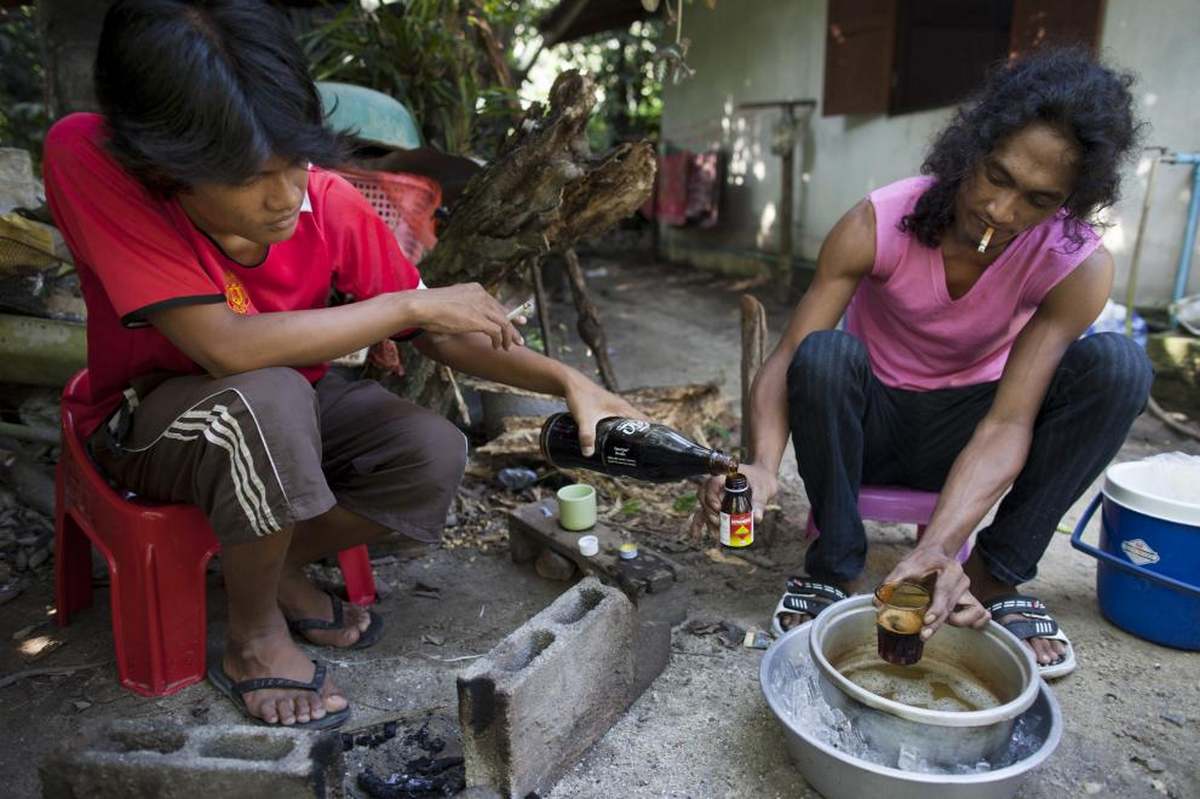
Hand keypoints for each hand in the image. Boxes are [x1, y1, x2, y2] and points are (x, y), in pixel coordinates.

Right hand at [406, 283, 524, 349]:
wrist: (422, 306)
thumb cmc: (429, 307)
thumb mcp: (450, 303)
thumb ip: (460, 308)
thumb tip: (461, 319)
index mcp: (474, 289)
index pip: (495, 303)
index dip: (507, 314)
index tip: (516, 321)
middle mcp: (481, 295)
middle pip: (503, 312)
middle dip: (513, 328)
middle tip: (519, 340)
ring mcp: (481, 307)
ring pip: (504, 323)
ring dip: (508, 337)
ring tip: (508, 347)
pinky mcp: (479, 319)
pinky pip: (497, 331)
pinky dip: (500, 340)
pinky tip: (496, 347)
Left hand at [563, 375, 646, 455]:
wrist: (570, 383)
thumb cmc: (580, 397)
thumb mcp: (584, 418)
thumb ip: (587, 435)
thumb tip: (588, 454)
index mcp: (623, 408)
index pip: (646, 422)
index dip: (654, 433)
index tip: (659, 448)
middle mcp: (623, 407)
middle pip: (640, 424)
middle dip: (644, 438)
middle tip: (646, 456)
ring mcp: (616, 407)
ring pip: (630, 423)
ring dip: (634, 434)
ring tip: (634, 452)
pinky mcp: (607, 409)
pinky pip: (621, 421)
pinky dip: (624, 430)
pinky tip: (618, 441)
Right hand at [692, 462, 777, 539]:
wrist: (762, 480)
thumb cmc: (761, 481)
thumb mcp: (763, 490)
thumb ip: (759, 502)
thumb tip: (756, 518)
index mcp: (725, 476)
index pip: (712, 483)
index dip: (711, 496)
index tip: (718, 508)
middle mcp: (715, 485)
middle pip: (704, 497)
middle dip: (710, 512)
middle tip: (720, 522)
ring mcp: (714, 496)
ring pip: (702, 507)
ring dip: (706, 521)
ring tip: (715, 534)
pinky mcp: (715, 506)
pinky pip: (703, 514)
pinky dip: (698, 525)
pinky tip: (695, 536)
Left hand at [881, 546, 988, 639]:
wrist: (936, 553)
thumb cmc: (921, 561)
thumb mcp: (904, 566)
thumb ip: (891, 583)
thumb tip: (877, 604)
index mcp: (950, 570)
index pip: (944, 593)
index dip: (937, 609)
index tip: (926, 620)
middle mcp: (962, 581)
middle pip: (953, 607)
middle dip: (939, 623)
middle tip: (923, 635)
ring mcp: (968, 591)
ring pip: (972, 612)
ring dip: (958, 622)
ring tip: (935, 624)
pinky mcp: (969, 600)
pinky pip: (979, 614)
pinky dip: (973, 622)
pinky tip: (957, 625)